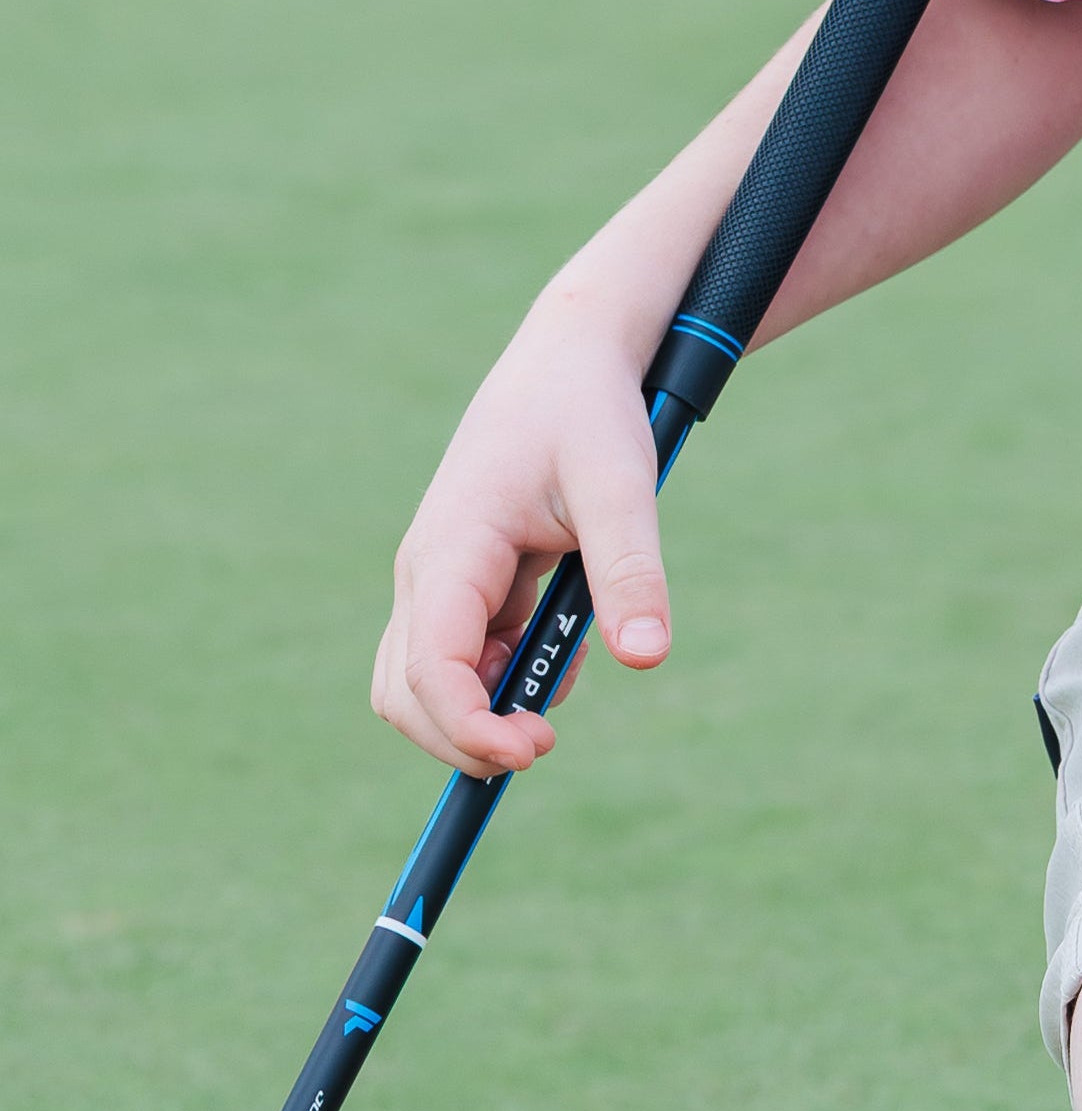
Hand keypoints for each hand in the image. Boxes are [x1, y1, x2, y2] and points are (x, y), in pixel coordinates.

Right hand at [370, 287, 674, 775]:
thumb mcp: (620, 486)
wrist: (568, 361)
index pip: (429, 665)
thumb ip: (630, 571)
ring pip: (425, 682)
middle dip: (464, 736)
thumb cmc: (589, 414)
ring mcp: (440, 582)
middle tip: (546, 742)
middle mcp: (427, 573)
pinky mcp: (467, 586)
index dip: (467, 725)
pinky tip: (568, 653)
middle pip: (406, 692)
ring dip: (482, 711)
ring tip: (562, 689)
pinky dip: (505, 680)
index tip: (534, 750)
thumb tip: (647, 660)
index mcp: (450, 550)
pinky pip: (466, 659)